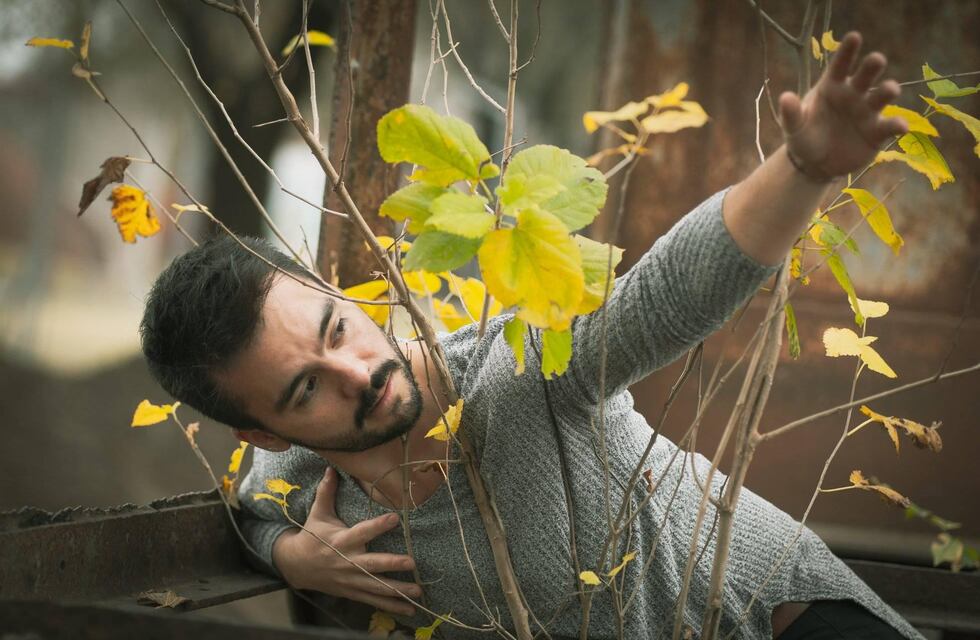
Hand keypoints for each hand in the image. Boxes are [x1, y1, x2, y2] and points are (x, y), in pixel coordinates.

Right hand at [272, 467, 420, 615]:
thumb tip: (331, 467)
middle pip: (372, 565)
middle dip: (392, 564)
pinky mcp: (353, 592)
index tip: (396, 518)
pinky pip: (374, 601)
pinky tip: (410, 611)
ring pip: (377, 587)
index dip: (379, 526)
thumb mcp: (317, 513)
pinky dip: (391, 607)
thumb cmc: (312, 535)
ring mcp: (351, 580)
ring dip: (398, 590)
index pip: (363, 531)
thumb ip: (327, 492)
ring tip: (418, 591)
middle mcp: (348, 562)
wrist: (296, 566)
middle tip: (412, 562)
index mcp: (342, 540)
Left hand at [779, 31, 908, 179]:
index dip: (847, 51)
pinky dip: (897, 125)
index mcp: (832, 86)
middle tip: (876, 59)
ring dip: (888, 90)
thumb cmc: (804, 138)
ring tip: (890, 89)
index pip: (840, 65)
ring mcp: (867, 112)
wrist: (815, 165)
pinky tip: (901, 126)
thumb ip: (791, 113)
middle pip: (866, 75)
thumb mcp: (794, 127)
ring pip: (882, 96)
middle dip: (872, 66)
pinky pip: (890, 126)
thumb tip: (785, 97)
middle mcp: (853, 94)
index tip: (854, 36)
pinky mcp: (877, 133)